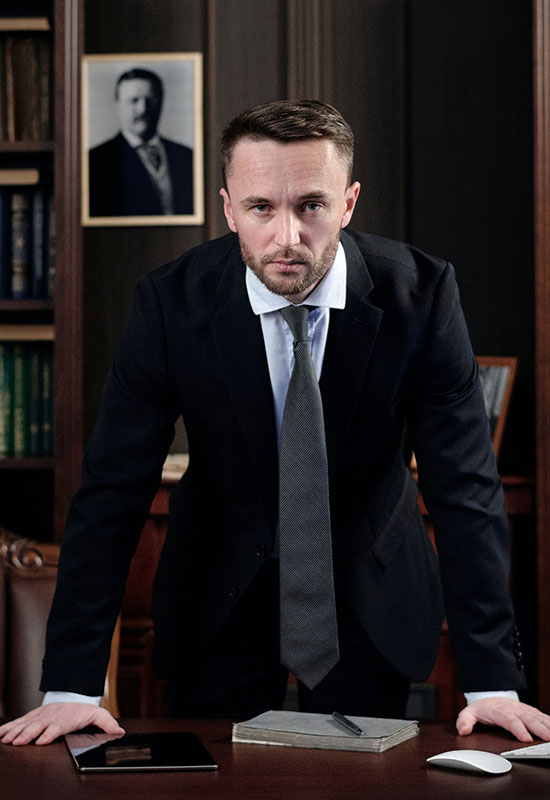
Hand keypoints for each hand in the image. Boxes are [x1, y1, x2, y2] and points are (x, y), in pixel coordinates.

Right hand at [0, 702, 124, 745]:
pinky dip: (9, 728)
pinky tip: (1, 734)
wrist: (72, 696)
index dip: (49, 733)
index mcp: (66, 718)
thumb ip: (108, 723)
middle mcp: (51, 717)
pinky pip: (19, 722)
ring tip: (6, 739)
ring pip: (26, 723)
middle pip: (38, 726)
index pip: (57, 726)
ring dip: (16, 731)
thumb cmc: (83, 711)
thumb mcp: (98, 715)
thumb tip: (120, 731)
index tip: (42, 740)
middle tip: (19, 742)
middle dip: (28, 734)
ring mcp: (40, 716)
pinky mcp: (32, 717)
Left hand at [456, 697, 549, 742]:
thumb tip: (463, 730)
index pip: (510, 720)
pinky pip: (543, 717)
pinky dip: (549, 722)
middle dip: (539, 729)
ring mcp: (524, 711)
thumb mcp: (469, 713)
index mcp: (500, 711)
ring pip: (538, 718)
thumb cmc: (483, 708)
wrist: (491, 697)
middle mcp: (515, 710)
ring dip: (547, 726)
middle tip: (548, 738)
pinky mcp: (531, 712)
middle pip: (528, 719)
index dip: (518, 729)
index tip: (526, 738)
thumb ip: (464, 721)